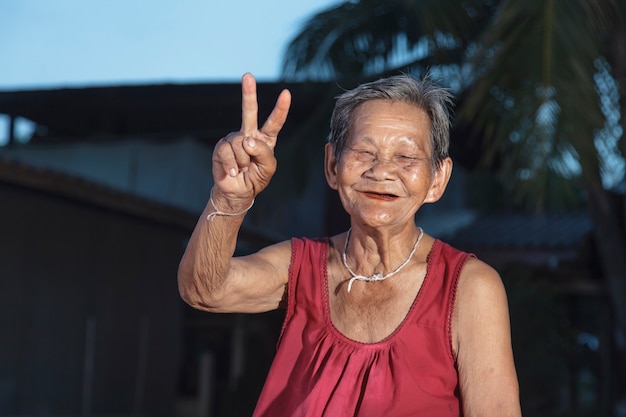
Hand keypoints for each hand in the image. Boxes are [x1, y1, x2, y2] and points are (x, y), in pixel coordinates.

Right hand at [212, 73, 290, 205]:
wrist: (238, 192)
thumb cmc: (256, 178)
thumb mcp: (268, 167)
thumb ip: (263, 152)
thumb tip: (246, 139)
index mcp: (265, 138)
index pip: (274, 122)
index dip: (280, 108)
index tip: (286, 93)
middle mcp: (248, 134)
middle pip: (249, 112)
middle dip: (248, 93)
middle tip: (248, 75)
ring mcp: (234, 139)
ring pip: (241, 145)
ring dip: (243, 161)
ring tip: (243, 168)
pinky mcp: (221, 147)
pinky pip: (228, 152)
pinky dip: (232, 165)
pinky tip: (233, 172)